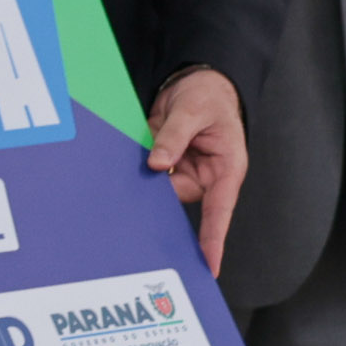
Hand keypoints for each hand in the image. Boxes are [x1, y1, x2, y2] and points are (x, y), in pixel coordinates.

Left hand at [145, 66, 246, 276]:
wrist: (195, 81)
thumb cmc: (209, 98)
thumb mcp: (194, 111)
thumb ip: (175, 136)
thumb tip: (156, 163)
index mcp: (224, 169)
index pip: (220, 210)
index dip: (213, 238)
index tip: (210, 264)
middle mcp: (203, 176)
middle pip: (176, 197)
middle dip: (157, 196)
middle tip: (140, 187)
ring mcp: (181, 169)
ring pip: (157, 186)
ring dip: (141, 178)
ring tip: (130, 162)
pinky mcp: (162, 161)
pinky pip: (147, 171)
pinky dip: (134, 167)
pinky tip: (120, 161)